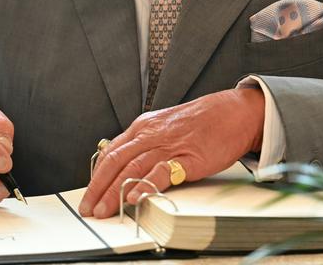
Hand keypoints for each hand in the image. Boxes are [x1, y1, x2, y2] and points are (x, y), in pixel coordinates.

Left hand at [78, 88, 264, 218]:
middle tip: (88, 208)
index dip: (96, 176)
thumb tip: (126, 166)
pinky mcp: (187, 157)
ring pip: (132, 169)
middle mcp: (150, 134)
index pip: (110, 153)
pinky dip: (145, 185)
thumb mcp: (165, 127)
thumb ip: (146, 144)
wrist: (233, 112)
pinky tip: (135, 197)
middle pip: (115, 162)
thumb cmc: (202, 122)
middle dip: (98, 188)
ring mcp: (168, 145)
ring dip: (114, 192)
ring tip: (104, 210)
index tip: (89, 194)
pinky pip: (161, 172)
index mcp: (143, 127)